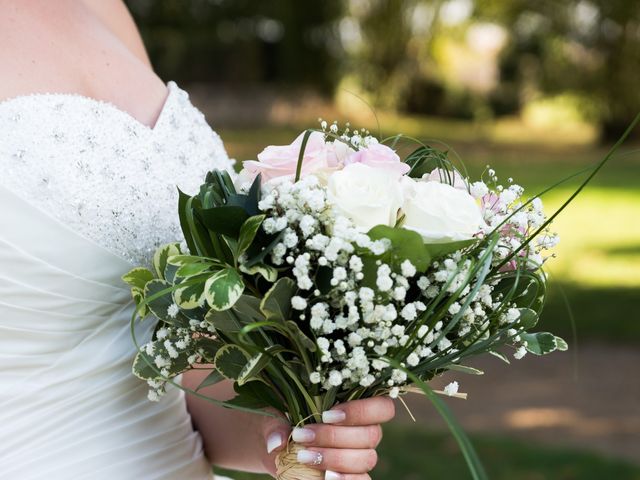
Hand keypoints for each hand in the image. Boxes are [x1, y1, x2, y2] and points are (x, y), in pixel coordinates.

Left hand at [261, 397, 395, 478]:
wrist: (275, 447)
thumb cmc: (281, 422)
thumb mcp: (274, 416)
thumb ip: (276, 424)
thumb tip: (278, 442)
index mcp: (356, 406)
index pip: (383, 407)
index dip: (361, 411)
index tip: (327, 415)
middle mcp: (365, 432)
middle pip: (371, 435)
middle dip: (335, 436)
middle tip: (303, 436)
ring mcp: (360, 456)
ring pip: (366, 459)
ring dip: (335, 458)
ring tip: (304, 457)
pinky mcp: (352, 476)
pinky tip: (327, 478)